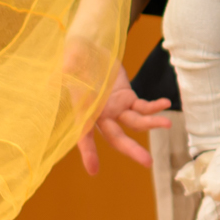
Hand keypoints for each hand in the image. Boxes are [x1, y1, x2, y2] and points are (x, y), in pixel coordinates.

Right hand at [69, 52, 172, 175]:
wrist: (89, 49)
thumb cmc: (74, 57)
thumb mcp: (69, 62)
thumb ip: (65, 73)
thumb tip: (51, 81)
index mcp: (83, 111)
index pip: (84, 135)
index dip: (88, 151)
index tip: (93, 170)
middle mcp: (101, 114)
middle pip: (116, 136)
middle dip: (131, 149)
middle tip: (147, 163)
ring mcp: (116, 108)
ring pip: (135, 123)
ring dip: (151, 124)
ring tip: (168, 124)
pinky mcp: (128, 98)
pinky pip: (143, 107)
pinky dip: (155, 107)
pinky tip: (165, 104)